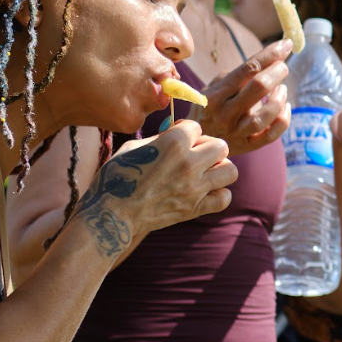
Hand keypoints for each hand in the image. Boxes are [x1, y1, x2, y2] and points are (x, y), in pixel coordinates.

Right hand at [76, 123, 235, 255]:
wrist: (111, 214)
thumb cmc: (116, 177)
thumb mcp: (134, 147)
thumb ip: (160, 138)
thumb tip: (176, 133)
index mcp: (174, 143)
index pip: (196, 127)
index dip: (186, 132)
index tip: (177, 139)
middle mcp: (189, 163)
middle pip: (221, 146)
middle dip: (208, 147)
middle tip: (195, 155)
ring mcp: (195, 188)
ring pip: (230, 170)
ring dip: (219, 168)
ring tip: (205, 172)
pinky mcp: (194, 209)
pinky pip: (224, 198)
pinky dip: (219, 194)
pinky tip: (205, 192)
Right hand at [199, 40, 293, 155]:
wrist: (194, 143)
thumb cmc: (208, 107)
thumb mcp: (213, 87)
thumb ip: (237, 75)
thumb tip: (269, 59)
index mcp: (216, 94)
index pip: (248, 69)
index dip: (270, 54)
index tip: (286, 44)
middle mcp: (225, 113)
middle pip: (258, 88)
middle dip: (277, 72)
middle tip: (284, 67)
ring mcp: (236, 132)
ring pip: (264, 116)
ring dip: (279, 98)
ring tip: (283, 89)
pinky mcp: (246, 146)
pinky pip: (270, 136)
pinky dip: (283, 121)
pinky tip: (285, 108)